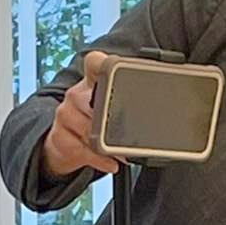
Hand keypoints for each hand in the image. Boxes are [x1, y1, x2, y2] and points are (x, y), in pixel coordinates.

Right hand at [42, 50, 119, 177]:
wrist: (66, 145)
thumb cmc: (95, 123)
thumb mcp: (111, 108)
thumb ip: (129, 101)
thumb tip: (165, 105)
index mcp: (92, 81)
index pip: (94, 62)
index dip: (103, 64)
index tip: (114, 71)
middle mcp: (77, 94)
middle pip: (93, 99)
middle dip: (112, 118)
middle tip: (126, 128)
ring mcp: (66, 114)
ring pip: (89, 128)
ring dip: (108, 144)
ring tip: (121, 151)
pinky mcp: (59, 136)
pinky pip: (82, 149)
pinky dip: (100, 159)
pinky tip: (110, 162)